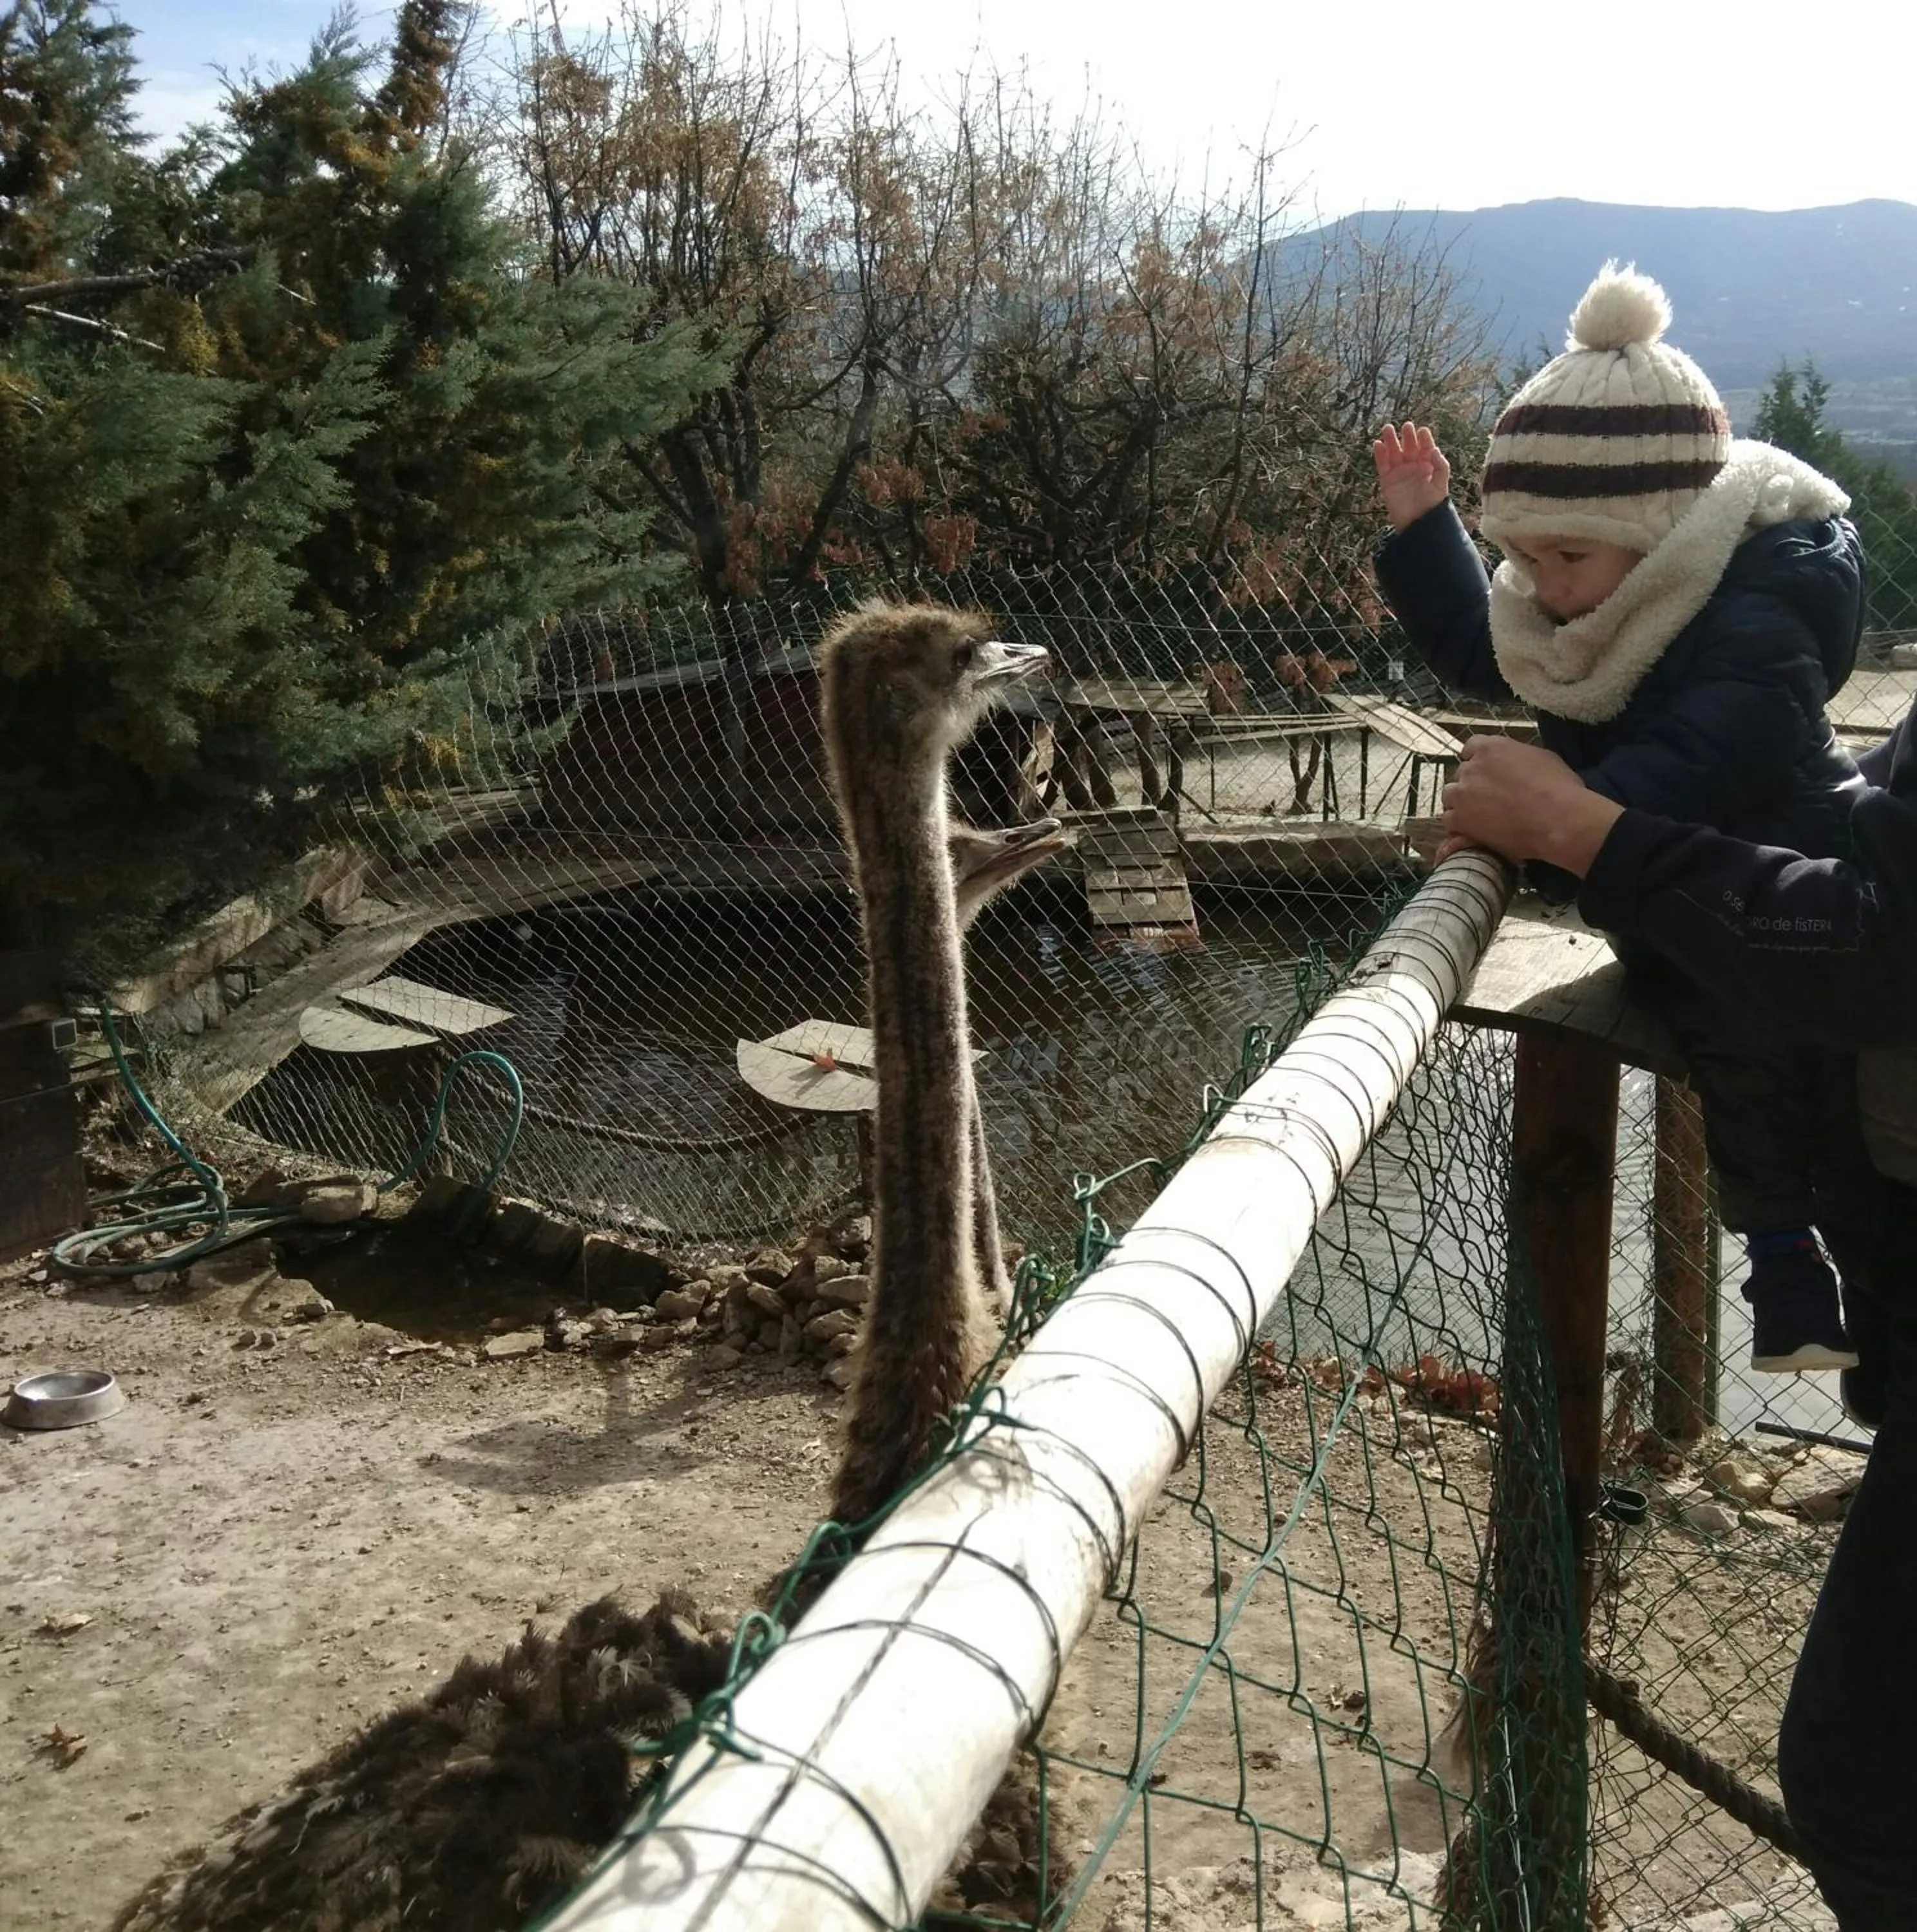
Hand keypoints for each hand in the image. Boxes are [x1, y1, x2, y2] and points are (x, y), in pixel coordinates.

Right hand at [1371, 422, 1451, 531]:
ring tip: (1387, 428)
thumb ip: (1440, 466)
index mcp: (1427, 465)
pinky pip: (1382, 464)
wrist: (1418, 522)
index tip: (1422, 431)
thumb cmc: (1432, 504)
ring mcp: (1399, 472)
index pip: (1425, 447)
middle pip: (1409, 447)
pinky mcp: (1387, 480)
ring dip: (1390, 440)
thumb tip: (1434, 450)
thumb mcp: (1441, 484)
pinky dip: (1379, 454)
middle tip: (1406, 426)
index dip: (1424, 439)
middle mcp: (1413, 466)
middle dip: (1407, 436)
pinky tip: (1378, 444)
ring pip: (1394, 452)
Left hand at [1436, 735, 1625, 874]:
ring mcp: (1462, 792)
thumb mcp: (1543, 759)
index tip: (1486, 774)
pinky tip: (1474, 832)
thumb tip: (1517, 763)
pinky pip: (1449, 820)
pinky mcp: (1459, 818)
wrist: (1558, 819)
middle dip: (1472, 785)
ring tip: (1479, 817)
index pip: (1471, 748)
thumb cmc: (1559, 788)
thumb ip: (1519, 757)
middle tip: (1488, 800)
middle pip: (1462, 774)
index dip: (1477, 762)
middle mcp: (1472, 766)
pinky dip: (1459, 826)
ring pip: (1450, 796)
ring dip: (1461, 804)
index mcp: (1491, 747)